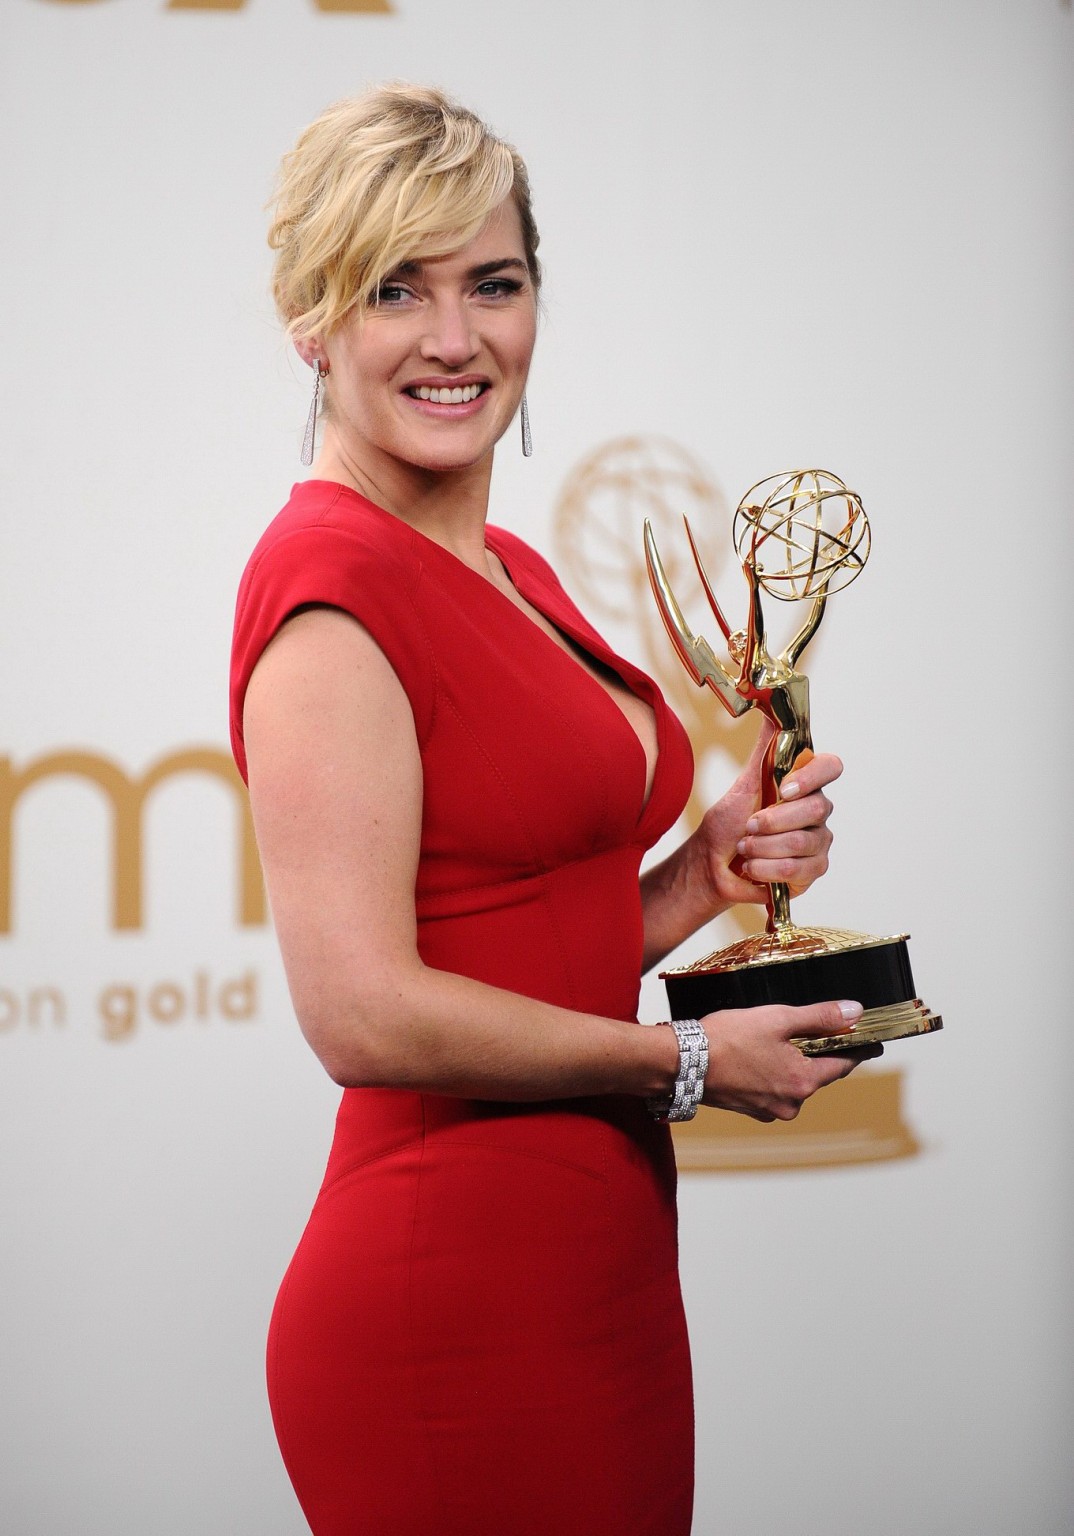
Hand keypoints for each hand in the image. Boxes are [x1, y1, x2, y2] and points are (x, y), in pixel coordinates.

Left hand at [693, 722, 840, 911]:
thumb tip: (774, 710)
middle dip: (773, 820)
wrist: (714, 863)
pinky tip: (751, 867)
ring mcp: (818, 842)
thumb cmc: (730, 822)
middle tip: (748, 826)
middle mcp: (817, 811)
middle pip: (815, 809)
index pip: (831, 767)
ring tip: (745, 847)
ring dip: (764, 846)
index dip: (812, 776)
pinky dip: (766, 869)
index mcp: (805, 784)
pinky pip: (797, 870)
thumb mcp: (745, 781)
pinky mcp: (812, 870)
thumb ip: (765, 749)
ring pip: (803, 842)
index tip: (785, 788)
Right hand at [701, 999, 882, 1121]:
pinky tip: (754, 1055)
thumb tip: (854, 1013)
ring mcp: (770, 1109)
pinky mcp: (752, 1109)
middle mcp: (791, 1102)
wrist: (682, 1062)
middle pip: (817, 1073)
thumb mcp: (778, 1019)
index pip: (843, 1064)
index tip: (873, 1043)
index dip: (858, 1049)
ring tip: (768, 1040)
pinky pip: (773, 1088)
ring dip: (789, 1062)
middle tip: (802, 1029)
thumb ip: (820, 1017)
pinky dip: (770, 1073)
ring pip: (793, 1081)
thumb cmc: (726, 1040)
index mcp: (803, 1081)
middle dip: (814, 1052)